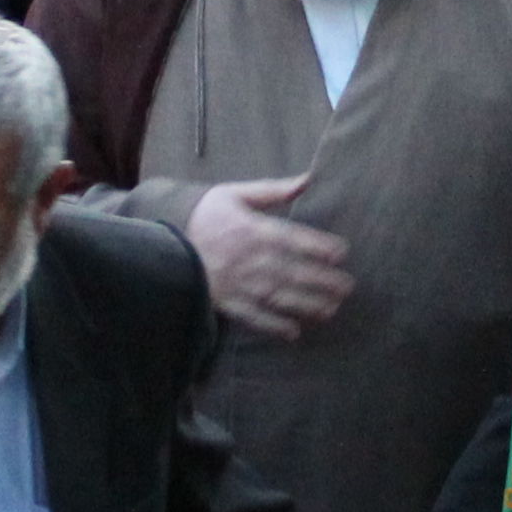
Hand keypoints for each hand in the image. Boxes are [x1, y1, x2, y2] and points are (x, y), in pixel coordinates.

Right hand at [186, 177, 351, 338]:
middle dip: (322, 280)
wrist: (164, 242)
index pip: (292, 239)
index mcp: (252, 230)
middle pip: (292, 271)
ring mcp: (238, 284)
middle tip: (348, 287)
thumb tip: (307, 179)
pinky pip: (253, 317)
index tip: (342, 253)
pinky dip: (273, 326)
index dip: (319, 246)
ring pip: (278, 297)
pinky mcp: (226, 302)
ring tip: (331, 309)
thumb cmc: (205, 215)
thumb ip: (272, 190)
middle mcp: (249, 259)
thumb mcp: (235, 194)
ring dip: (307, 305)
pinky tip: (294, 333)